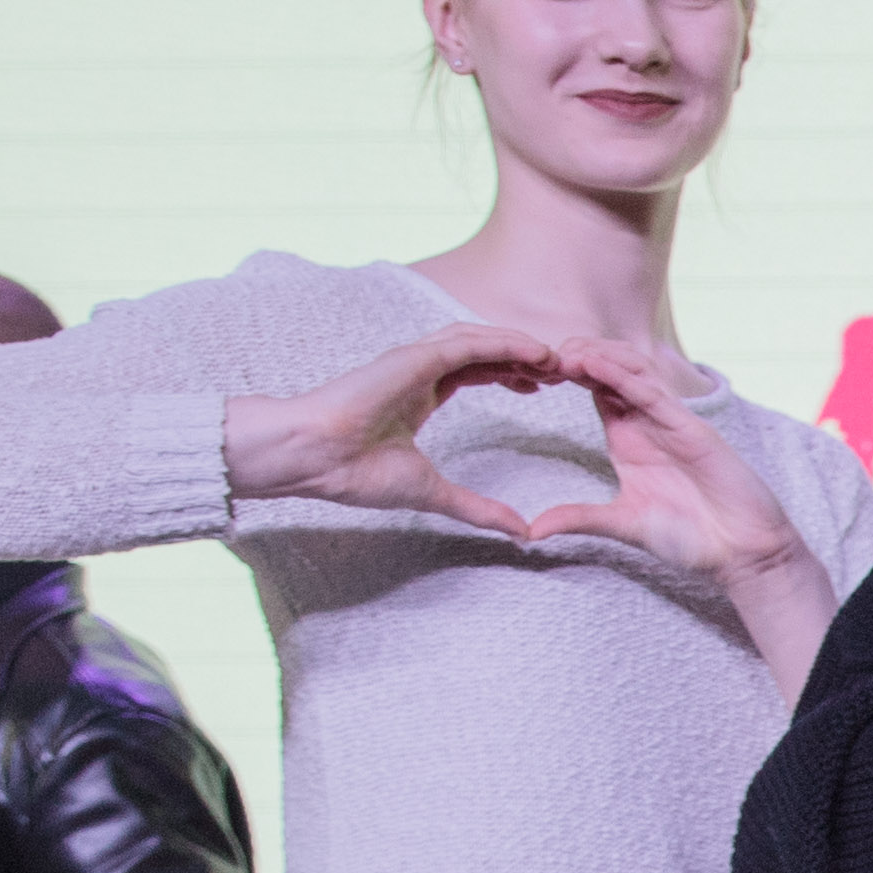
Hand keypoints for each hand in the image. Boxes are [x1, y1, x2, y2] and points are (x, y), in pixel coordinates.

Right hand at [219, 324, 568, 537]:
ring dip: (518, 346)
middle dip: (521, 358)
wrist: (314, 458)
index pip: (474, 372)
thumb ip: (478, 509)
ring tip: (553, 359)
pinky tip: (534, 353)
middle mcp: (417, 372)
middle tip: (559, 370)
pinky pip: (467, 343)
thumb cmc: (356, 473)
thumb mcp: (433, 492)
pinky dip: (503, 344)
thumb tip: (520, 531)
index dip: (510, 375)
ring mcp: (413, 361)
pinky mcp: (411, 358)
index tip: (541, 388)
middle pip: (481, 352)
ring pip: (477, 340)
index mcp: (419, 395)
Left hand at [524, 337, 818, 604]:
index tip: (528, 369)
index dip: (565, 372)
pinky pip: (654, 395)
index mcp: (629, 438)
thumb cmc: (692, 537)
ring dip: (598, 356)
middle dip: (577, 353)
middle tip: (539, 355)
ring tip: (564, 353)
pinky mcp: (692, 430)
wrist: (742, 552)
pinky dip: (622, 377)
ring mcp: (672, 422)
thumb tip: (532, 531)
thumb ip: (579, 519)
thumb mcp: (622, 525)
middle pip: (611, 367)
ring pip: (633, 370)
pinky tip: (594, 366)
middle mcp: (648, 423)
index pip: (594, 388)